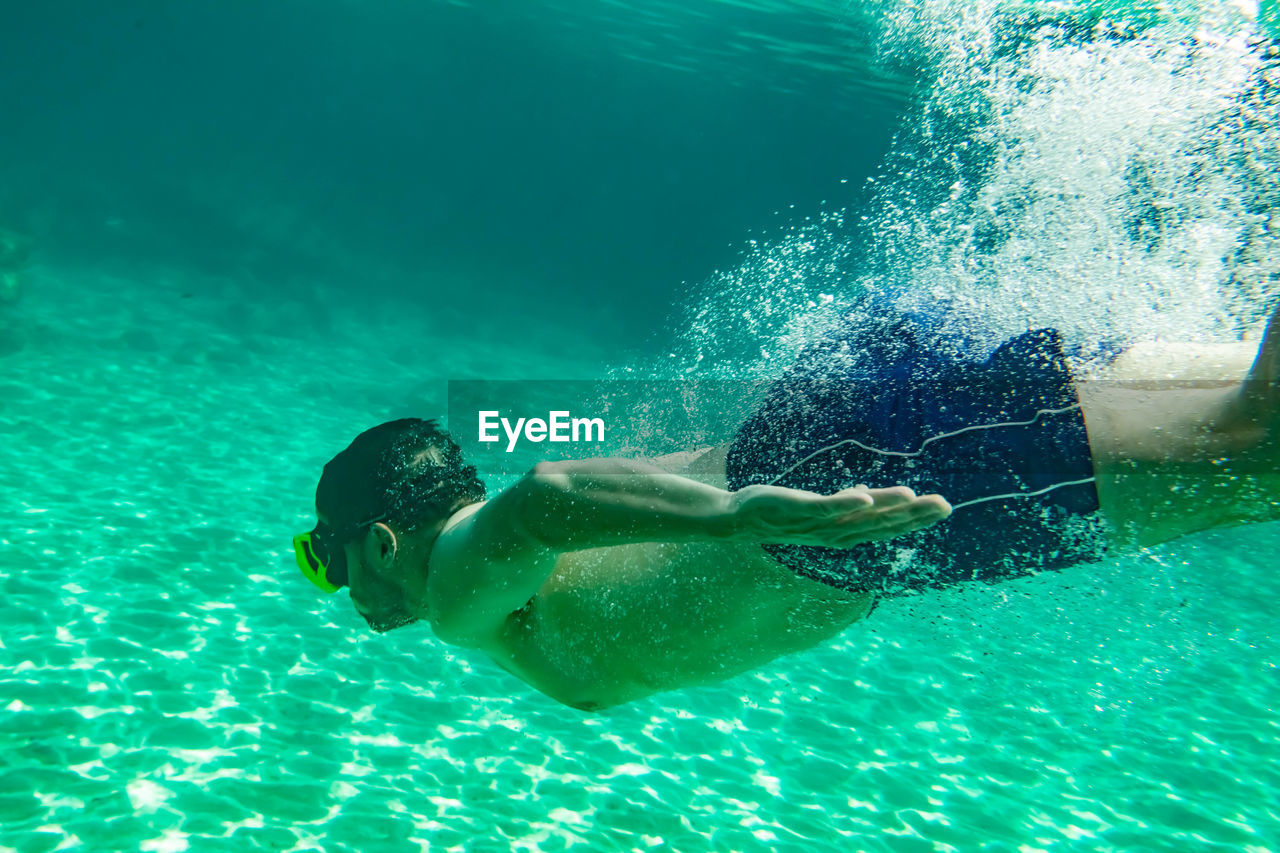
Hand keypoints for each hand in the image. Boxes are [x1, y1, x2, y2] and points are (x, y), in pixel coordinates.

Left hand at [728, 483, 950, 547]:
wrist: (741, 520)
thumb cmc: (782, 514)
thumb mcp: (819, 509)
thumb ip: (844, 506)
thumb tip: (867, 497)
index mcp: (843, 531)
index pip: (886, 527)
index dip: (915, 520)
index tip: (943, 509)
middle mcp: (836, 532)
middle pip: (881, 524)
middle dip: (914, 516)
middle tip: (944, 505)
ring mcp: (818, 523)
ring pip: (860, 517)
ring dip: (888, 508)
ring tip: (915, 497)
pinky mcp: (800, 509)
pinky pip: (826, 508)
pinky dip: (846, 503)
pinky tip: (865, 495)